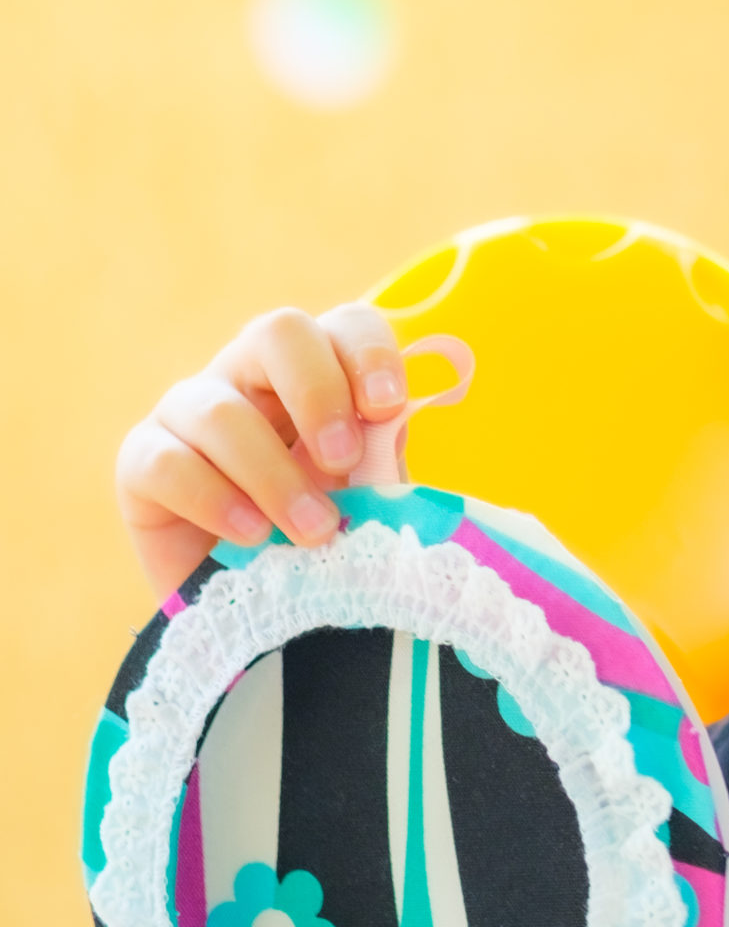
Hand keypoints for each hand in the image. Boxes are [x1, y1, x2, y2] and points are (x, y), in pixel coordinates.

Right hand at [114, 304, 407, 598]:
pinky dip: (216, 501)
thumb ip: (381, 459)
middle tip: (344, 461)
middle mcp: (249, 372)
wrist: (253, 601)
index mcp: (319, 369)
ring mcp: (188, 411)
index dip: (369, 355)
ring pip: (221, 411)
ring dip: (274, 475)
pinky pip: (167, 463)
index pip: (345, 325)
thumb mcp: (366, 493)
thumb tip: (389, 429)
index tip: (388, 408)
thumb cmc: (320, 530)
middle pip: (278, 332)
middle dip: (318, 394)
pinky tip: (251, 535)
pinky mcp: (140, 461)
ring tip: (314, 530)